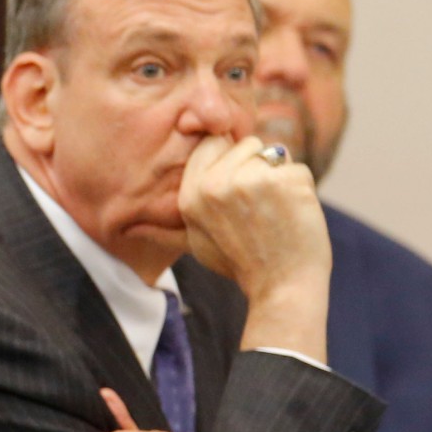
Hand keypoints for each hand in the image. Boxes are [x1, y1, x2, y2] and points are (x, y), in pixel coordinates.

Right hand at [179, 135, 330, 359]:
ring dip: (281, 177)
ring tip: (276, 212)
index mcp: (191, 195)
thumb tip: (129, 229)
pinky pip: (298, 168)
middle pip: (245, 144)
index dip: (230, 159)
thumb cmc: (241, 265)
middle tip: (259, 207)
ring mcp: (251, 180)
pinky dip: (302, 189)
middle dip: (258, 166)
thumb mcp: (195, 244)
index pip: (211, 143)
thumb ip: (164, 228)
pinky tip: (294, 215)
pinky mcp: (284, 181)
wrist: (282, 288)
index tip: (242, 186)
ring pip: (274, 153)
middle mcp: (215, 184)